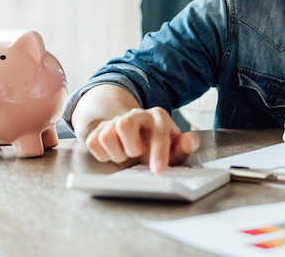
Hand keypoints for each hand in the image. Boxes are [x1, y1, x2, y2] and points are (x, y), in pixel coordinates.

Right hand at [84, 107, 199, 173]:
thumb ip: (185, 145)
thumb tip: (191, 140)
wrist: (134, 133)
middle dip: (130, 147)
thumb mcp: (175, 146)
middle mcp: (136, 115)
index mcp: (158, 117)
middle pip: (125, 124)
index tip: (157, 170)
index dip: (158, 152)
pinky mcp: (99, 129)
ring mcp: (116, 120)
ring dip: (116, 153)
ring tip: (127, 155)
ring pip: (107, 135)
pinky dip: (103, 154)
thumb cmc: (157, 143)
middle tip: (137, 155)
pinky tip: (115, 153)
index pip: (158, 133)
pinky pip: (93, 142)